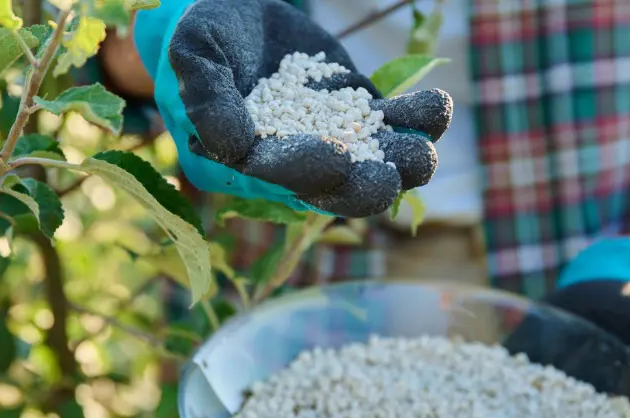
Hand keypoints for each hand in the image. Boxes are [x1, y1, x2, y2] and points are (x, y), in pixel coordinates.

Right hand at [133, 0, 452, 217]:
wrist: (228, 12)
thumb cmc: (199, 35)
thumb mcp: (193, 55)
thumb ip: (208, 98)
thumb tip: (233, 147)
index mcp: (244, 161)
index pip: (278, 175)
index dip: (307, 170)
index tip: (337, 158)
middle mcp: (290, 161)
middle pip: (334, 188)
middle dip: (365, 187)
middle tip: (392, 176)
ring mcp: (329, 137)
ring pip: (373, 162)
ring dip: (402, 161)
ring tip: (425, 149)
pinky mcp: (355, 111)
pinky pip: (391, 123)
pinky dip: (415, 119)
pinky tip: (436, 106)